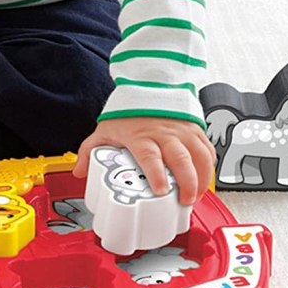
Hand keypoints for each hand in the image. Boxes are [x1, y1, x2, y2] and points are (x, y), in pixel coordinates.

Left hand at [72, 116, 215, 205]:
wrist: (148, 86)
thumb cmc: (129, 112)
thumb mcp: (105, 130)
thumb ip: (90, 151)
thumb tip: (80, 171)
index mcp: (141, 135)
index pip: (150, 156)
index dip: (157, 174)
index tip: (162, 190)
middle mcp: (165, 133)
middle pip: (181, 159)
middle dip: (186, 183)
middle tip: (185, 201)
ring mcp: (182, 131)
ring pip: (199, 156)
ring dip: (201, 178)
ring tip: (196, 196)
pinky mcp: (195, 129)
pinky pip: (207, 149)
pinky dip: (208, 166)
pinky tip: (204, 179)